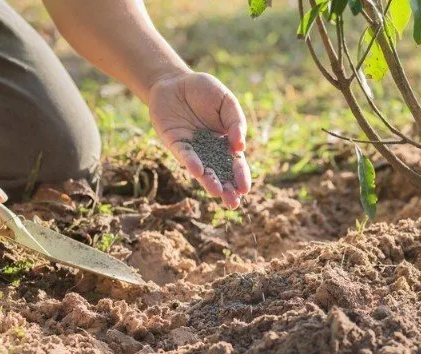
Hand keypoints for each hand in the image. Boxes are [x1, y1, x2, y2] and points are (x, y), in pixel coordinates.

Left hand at [147, 71, 250, 208]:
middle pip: (221, 174)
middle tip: (233, 203)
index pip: (236, 164)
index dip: (241, 176)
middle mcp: (209, 150)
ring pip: (202, 170)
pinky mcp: (175, 143)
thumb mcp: (227, 102)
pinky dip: (191, 162)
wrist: (175, 82)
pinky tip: (198, 170)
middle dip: (227, 189)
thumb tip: (240, 146)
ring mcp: (193, 149)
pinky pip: (185, 155)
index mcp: (225, 143)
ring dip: (209, 182)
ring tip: (217, 193)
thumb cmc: (205, 91)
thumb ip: (236, 122)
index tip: (245, 189)